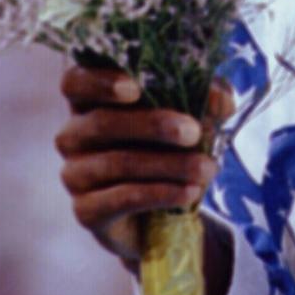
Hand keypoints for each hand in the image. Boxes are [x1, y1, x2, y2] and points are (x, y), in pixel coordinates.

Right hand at [55, 63, 233, 272]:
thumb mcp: (187, 114)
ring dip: (169, 165)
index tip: (136, 88)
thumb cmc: (165, 146)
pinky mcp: (86, 211)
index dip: (99, 81)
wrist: (157, 213)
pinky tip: (189, 192)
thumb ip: (204, 99)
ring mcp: (75, 174)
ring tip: (206, 169)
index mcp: (89, 99)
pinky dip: (161, 194)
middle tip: (194, 132)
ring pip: (118, 163)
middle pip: (102, 123)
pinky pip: (121, 199)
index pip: (75, 81)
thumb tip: (221, 99)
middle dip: (153, 125)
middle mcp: (73, 134)